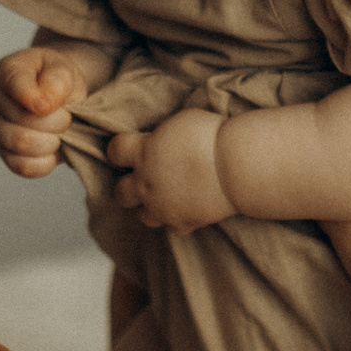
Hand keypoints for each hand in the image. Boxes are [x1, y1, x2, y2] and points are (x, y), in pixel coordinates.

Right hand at [0, 47, 83, 179]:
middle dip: (56, 122)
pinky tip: (53, 150)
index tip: (53, 104)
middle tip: (67, 116)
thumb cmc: (57, 81)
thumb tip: (44, 104)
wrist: (58, 98)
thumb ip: (56, 81)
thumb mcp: (63, 70)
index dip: (37, 98)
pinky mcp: (6, 154)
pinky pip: (22, 166)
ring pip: (20, 145)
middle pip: (22, 120)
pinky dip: (45, 162)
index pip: (15, 85)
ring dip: (51, 142)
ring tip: (60, 133)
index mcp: (8, 73)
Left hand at [108, 106, 233, 232]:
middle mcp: (146, 183)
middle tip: (146, 178)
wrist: (236, 165)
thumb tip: (157, 138)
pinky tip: (188, 209)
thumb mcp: (180, 122)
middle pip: (120, 193)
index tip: (128, 151)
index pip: (115, 152)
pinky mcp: (183, 222)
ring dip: (151, 207)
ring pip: (143, 216)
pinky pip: (173, 229)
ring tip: (167, 197)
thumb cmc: (212, 136)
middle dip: (129, 186)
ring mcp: (163, 206)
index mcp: (143, 152)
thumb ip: (161, 135)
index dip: (120, 151)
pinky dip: (178, 221)